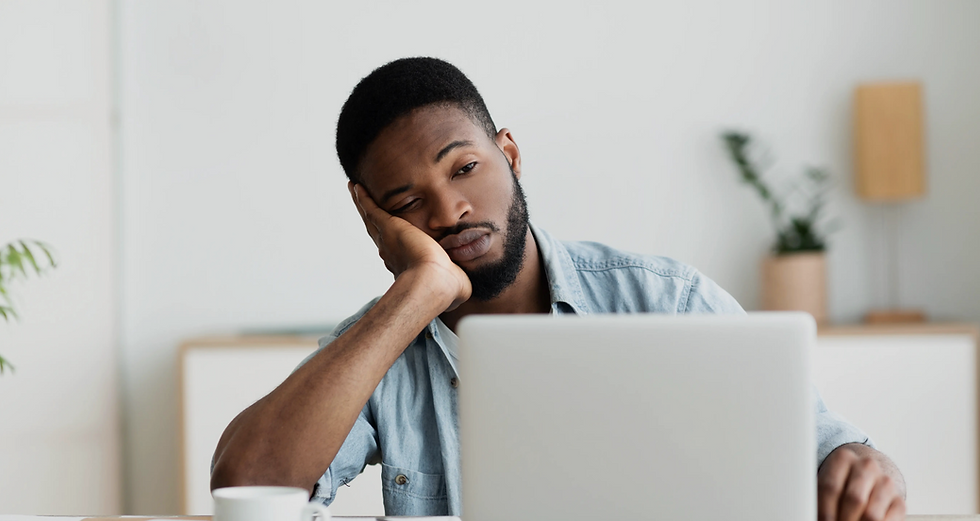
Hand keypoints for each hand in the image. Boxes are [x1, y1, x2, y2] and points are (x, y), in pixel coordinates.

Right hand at [349, 182, 470, 310]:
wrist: (433, 282)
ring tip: (355, 191)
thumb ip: (456, 280)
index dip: (389, 241)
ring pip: (370, 217)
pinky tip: (357, 186)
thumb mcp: (453, 280)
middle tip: (361, 205)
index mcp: (405, 264)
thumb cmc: (445, 288)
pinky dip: (362, 198)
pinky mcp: (388, 227)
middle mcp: (391, 252)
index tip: (386, 235)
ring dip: (362, 205)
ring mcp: (387, 239)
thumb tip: (465, 285)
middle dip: (369, 218)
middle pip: (376, 230)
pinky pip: (371, 208)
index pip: (395, 249)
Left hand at [818, 444, 905, 520]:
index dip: (824, 510)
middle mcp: (867, 466)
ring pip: (871, 514)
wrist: (867, 477)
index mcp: (843, 458)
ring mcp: (886, 483)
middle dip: (842, 519)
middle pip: (854, 499)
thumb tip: (812, 513)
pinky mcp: (899, 501)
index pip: (830, 487)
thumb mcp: (826, 482)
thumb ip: (818, 496)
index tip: (821, 520)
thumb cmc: (840, 483)